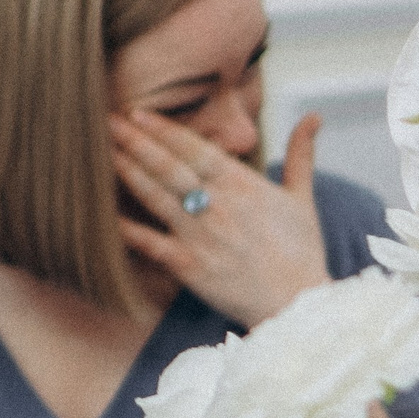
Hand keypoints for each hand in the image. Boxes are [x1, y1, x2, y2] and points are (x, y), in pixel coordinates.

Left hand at [110, 109, 331, 327]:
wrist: (299, 304)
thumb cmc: (301, 252)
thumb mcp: (303, 198)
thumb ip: (300, 154)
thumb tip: (314, 116)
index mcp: (244, 185)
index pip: (196, 149)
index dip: (165, 129)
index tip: (139, 113)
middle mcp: (219, 206)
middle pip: (170, 167)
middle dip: (137, 141)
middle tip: (108, 119)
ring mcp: (202, 236)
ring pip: (157, 197)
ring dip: (129, 172)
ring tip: (103, 151)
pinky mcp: (190, 266)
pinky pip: (151, 244)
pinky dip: (127, 229)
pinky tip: (104, 214)